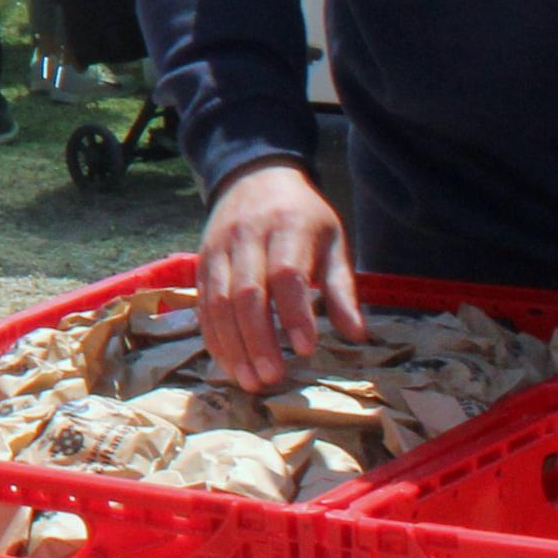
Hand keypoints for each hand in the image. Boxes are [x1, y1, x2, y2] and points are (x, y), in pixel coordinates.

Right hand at [198, 160, 362, 391]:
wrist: (255, 177)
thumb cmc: (304, 217)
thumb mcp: (333, 242)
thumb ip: (342, 288)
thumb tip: (357, 335)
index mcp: (287, 228)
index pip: (286, 274)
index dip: (294, 313)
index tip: (307, 349)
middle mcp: (246, 237)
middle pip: (246, 293)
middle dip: (258, 340)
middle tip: (273, 378)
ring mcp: (218, 249)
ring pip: (217, 302)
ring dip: (231, 345)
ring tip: (249, 380)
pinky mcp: (201, 261)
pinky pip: (202, 303)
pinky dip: (212, 336)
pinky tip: (227, 363)